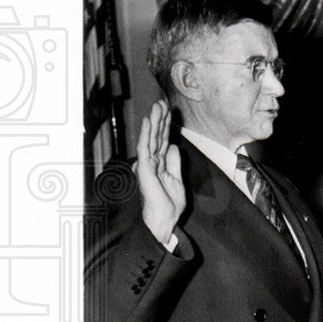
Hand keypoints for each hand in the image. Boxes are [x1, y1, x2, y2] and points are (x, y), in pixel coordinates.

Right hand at [136, 100, 185, 243]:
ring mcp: (147, 164)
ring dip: (154, 121)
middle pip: (157, 136)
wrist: (164, 219)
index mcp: (160, 164)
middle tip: (162, 102)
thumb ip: (175, 162)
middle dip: (160, 119)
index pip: (163, 140)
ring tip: (156, 106)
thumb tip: (174, 146)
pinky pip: (146, 148)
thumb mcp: (177, 178)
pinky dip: (146, 134)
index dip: (166, 126)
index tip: (168, 112)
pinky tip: (148, 122)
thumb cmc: (169, 203)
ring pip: (151, 138)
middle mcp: (152, 161)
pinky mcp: (145, 168)